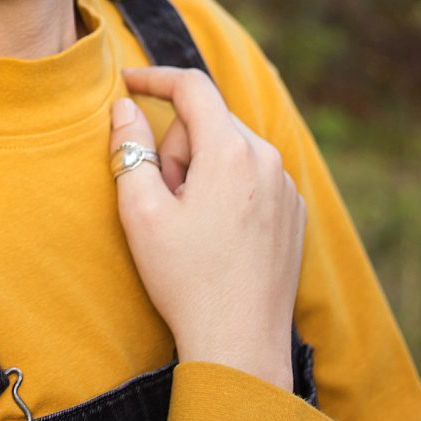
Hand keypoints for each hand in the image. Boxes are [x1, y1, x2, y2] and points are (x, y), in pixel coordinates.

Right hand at [110, 65, 304, 390]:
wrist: (240, 342)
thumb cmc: (186, 280)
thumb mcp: (141, 212)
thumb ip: (129, 149)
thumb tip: (125, 107)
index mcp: (231, 151)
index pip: (193, 87)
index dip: (155, 78)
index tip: (128, 82)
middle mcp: (269, 159)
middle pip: (210, 124)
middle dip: (177, 150)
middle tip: (163, 203)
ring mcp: (287, 187)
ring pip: (232, 152)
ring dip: (203, 173)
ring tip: (190, 228)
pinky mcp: (294, 212)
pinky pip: (253, 180)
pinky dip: (229, 193)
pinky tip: (217, 240)